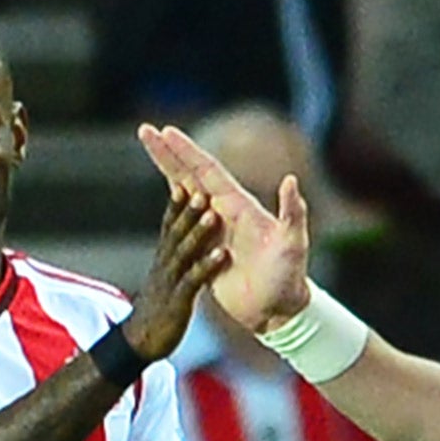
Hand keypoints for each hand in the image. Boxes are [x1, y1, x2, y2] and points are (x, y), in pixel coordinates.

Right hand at [119, 185, 228, 361]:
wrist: (140, 341)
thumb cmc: (158, 304)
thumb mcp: (166, 271)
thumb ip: (176, 246)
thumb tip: (181, 226)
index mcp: (166, 252)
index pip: (171, 216)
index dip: (177, 193)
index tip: (182, 165)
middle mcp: (166, 261)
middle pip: (175, 226)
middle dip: (184, 203)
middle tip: (195, 179)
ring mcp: (171, 280)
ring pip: (185, 250)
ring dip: (198, 230)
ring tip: (211, 211)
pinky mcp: (179, 301)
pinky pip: (195, 281)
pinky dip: (207, 266)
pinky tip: (222, 254)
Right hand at [137, 123, 309, 333]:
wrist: (281, 310)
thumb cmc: (290, 277)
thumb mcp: (293, 244)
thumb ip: (292, 212)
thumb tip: (290, 180)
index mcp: (238, 207)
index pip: (206, 173)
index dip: (185, 152)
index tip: (165, 131)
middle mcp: (224, 215)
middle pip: (189, 177)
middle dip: (168, 153)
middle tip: (146, 130)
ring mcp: (213, 235)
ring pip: (184, 198)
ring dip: (169, 171)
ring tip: (151, 149)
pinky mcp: (206, 253)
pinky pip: (187, 228)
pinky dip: (177, 210)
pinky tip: (171, 193)